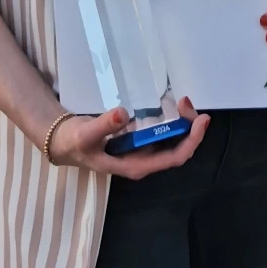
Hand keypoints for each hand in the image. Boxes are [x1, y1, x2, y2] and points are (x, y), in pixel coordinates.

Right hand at [47, 96, 209, 179]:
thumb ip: (104, 125)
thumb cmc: (75, 143)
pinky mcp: (138, 140)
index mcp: (137, 166)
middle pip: (178, 148)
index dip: (191, 141)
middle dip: (188, 127)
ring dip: (182, 122)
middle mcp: (144, 160)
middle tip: (186, 102)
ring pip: (172, 140)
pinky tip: (170, 105)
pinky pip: (162, 132)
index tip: (201, 120)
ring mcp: (142, 151)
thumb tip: (123, 113)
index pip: (173, 158)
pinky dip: (170, 119)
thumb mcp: (86, 135)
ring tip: (182, 101)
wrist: (64, 142)